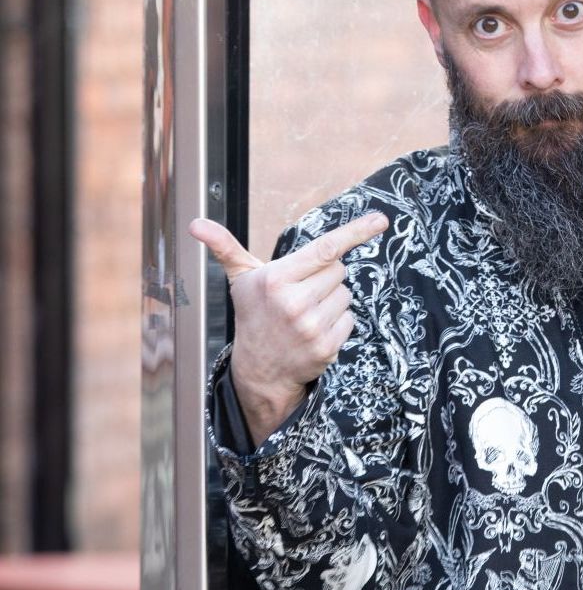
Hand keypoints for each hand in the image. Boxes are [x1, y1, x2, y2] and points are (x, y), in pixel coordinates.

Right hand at [190, 211, 388, 442]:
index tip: (380, 220)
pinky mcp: (326, 346)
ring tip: (306, 311)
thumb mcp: (242, 279)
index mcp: (275, 279)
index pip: (325, 249)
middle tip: (301, 291)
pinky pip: (350, 318)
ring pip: (346, 293)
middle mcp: (294, 302)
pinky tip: (316, 328)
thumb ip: (225, 248)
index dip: (355, 232)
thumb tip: (195, 223)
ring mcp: (311, 326)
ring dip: (332, 298)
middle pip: (338, 269)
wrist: (259, 369)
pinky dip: (338, 320)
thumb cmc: (255, 314)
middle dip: (324, 276)